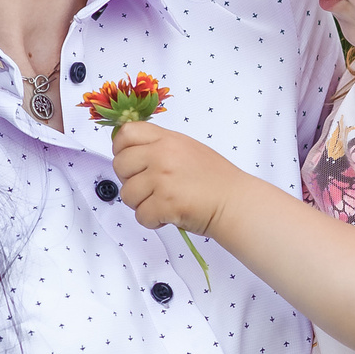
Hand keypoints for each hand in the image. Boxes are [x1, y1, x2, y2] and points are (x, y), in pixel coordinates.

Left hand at [111, 121, 250, 236]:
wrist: (234, 202)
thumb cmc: (215, 179)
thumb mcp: (187, 148)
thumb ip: (159, 146)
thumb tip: (131, 151)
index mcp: (167, 139)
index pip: (126, 133)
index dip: (121, 149)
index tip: (130, 161)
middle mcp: (162, 155)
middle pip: (120, 165)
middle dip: (131, 181)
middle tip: (150, 188)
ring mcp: (162, 179)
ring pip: (127, 194)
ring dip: (142, 204)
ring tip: (163, 202)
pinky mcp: (164, 203)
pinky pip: (140, 216)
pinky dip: (152, 220)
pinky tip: (168, 215)